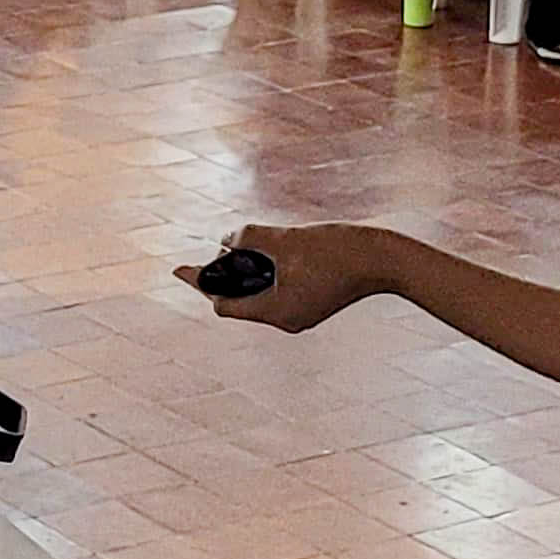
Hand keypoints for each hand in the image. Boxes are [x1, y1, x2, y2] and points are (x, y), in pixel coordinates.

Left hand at [174, 223, 387, 333]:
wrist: (383, 258)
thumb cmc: (336, 250)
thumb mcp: (286, 239)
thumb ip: (250, 239)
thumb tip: (225, 240)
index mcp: (276, 312)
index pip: (223, 302)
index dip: (201, 281)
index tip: (177, 269)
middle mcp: (286, 319)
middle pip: (239, 298)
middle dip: (225, 273)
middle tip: (218, 248)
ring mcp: (301, 311)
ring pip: (258, 291)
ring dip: (247, 269)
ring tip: (242, 246)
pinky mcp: (312, 301)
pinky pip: (277, 288)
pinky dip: (266, 270)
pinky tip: (268, 250)